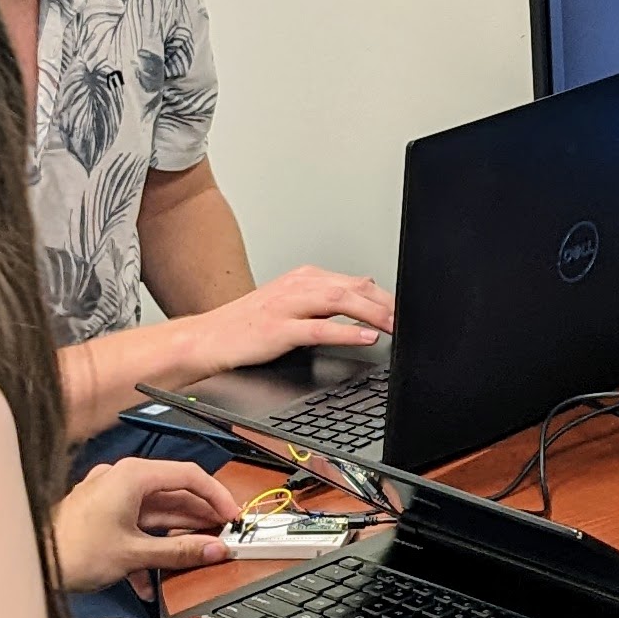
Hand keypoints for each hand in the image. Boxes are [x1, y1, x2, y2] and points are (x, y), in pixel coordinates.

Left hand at [51, 456, 241, 595]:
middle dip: (199, 518)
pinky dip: (150, 544)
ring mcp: (108, 497)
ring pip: (155, 511)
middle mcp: (120, 480)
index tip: (232, 516)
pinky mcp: (100, 516)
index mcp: (132, 476)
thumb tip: (213, 549)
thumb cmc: (70, 550)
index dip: (217, 496)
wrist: (30, 563)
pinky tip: (153, 575)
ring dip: (176, 534)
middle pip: (173, 494)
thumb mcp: (135, 554)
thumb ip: (180, 551)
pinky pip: (135, 524)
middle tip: (221, 535)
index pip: (189, 476)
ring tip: (196, 553)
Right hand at [173, 267, 393, 377]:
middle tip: (412, 319)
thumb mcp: (291, 303)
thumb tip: (364, 289)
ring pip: (340, 301)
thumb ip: (326, 298)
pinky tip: (366, 338)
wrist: (207, 339)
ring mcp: (287, 306)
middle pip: (353, 288)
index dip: (385, 296)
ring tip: (397, 326)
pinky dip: (346, 332)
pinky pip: (319, 328)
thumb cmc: (247, 325)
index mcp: (304, 278)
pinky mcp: (277, 329)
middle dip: (386, 304)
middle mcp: (298, 286)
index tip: (407, 310)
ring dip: (374, 313)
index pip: (354, 282)